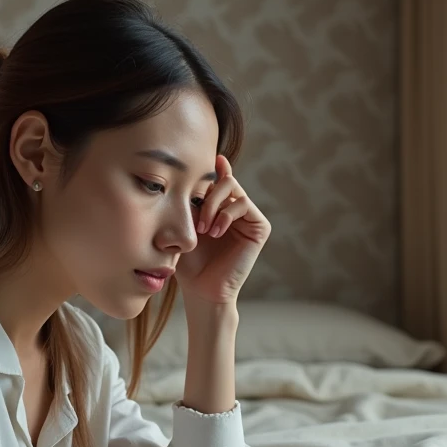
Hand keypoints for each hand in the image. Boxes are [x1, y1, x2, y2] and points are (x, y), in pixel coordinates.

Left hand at [175, 155, 269, 304]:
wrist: (201, 289)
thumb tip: (200, 171)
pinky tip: (216, 232)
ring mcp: (249, 217)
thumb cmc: (189, 260)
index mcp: (220, 207)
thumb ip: (193, 197)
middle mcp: (236, 209)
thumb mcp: (186, 223)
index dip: (216, 167)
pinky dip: (226, 215)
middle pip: (225, 179)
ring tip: (204, 229)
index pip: (219, 178)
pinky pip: (244, 204)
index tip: (210, 158)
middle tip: (197, 222)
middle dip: (207, 194)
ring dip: (214, 206)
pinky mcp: (260, 227)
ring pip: (233, 188)